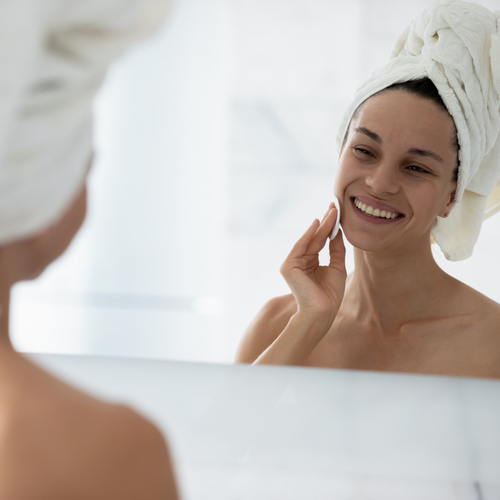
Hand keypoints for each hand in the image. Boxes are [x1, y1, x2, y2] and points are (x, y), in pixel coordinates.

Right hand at [280, 203, 346, 325]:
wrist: (322, 312)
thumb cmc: (330, 295)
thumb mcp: (338, 266)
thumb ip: (336, 248)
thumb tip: (338, 230)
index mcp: (310, 262)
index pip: (320, 241)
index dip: (329, 226)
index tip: (337, 211)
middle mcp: (300, 261)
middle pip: (315, 238)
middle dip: (326, 222)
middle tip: (334, 205)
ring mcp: (293, 264)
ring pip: (309, 240)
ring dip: (321, 225)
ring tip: (331, 211)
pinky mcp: (288, 267)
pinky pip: (300, 247)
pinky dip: (309, 234)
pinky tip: (318, 223)